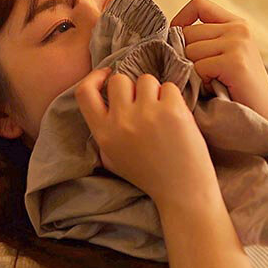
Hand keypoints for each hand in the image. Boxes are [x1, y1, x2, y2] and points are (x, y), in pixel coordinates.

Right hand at [75, 67, 219, 208]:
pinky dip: (174, 98)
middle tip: (144, 104)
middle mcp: (121, 122)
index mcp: (104, 134)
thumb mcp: (113, 158)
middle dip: (132, 87)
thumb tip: (105, 99)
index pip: (84, 92)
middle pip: (120, 80)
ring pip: (147, 80)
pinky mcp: (172, 111)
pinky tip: (177, 119)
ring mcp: (147, 114)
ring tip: (162, 114)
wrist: (182, 191)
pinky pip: (170, 87)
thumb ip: (104, 130)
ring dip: (155, 92)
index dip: (94, 78)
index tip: (107, 75)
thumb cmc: (149, 175)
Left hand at [170, 0, 267, 123]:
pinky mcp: (235, 62)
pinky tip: (215, 89)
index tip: (177, 41)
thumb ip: (205, 40)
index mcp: (236, 23)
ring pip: (189, 51)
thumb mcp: (224, 56)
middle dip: (185, 56)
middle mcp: (238, 29)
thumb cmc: (239, 89)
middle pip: (188, 33)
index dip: (180, 20)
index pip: (199, 4)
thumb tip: (166, 36)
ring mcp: (238, 43)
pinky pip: (198, 67)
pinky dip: (201, 83)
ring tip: (211, 83)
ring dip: (193, 72)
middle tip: (200, 75)